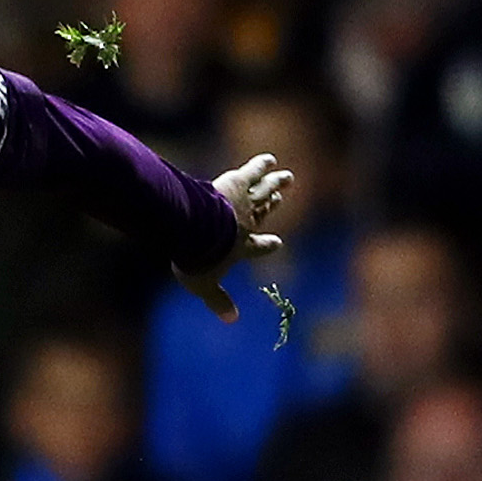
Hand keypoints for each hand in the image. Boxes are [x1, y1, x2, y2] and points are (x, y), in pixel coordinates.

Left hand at [173, 152, 293, 322]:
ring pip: (264, 192)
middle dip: (273, 204)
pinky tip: (269, 159)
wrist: (194, 230)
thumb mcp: (204, 284)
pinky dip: (261, 166)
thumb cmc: (198, 258)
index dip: (268, 246)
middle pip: (264, 212)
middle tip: (282, 196)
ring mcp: (244, 203)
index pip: (259, 248)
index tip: (277, 243)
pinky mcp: (236, 183)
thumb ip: (218, 300)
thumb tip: (231, 321)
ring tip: (287, 176)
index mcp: (242, 248)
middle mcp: (247, 224)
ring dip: (276, 184)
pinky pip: (253, 173)